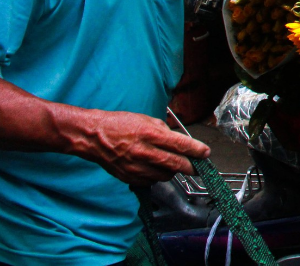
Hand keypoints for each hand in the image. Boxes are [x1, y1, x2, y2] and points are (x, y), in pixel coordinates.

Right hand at [78, 110, 210, 187]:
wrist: (94, 137)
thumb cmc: (120, 124)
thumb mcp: (146, 120)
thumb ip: (165, 132)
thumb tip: (180, 142)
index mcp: (150, 134)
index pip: (180, 144)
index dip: (196, 150)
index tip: (206, 153)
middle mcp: (144, 152)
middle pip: (176, 164)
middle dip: (191, 167)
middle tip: (199, 166)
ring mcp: (135, 167)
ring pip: (165, 175)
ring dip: (174, 171)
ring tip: (173, 164)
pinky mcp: (129, 177)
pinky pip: (151, 181)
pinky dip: (158, 176)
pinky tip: (156, 168)